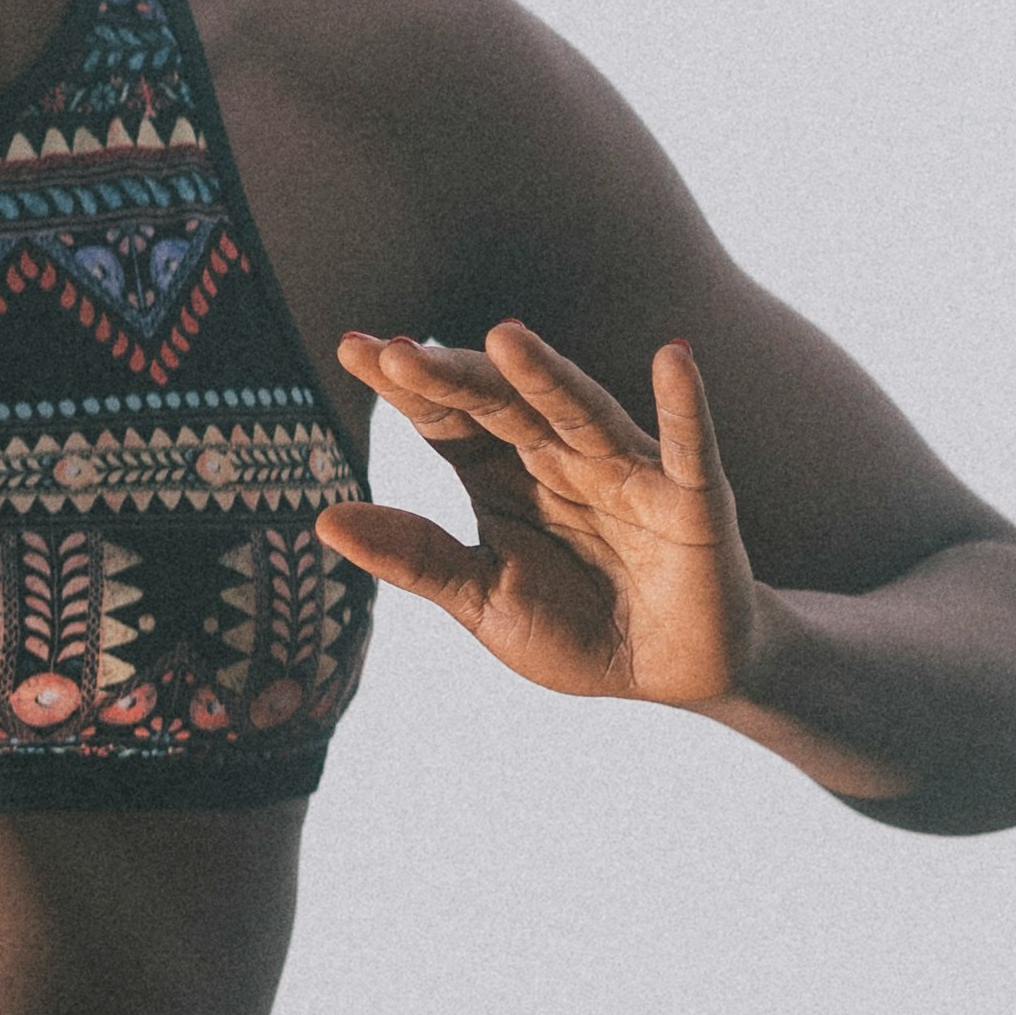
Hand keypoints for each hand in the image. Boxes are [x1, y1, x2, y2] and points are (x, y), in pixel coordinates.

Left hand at [322, 325, 763, 716]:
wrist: (665, 676)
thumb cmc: (573, 629)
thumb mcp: (483, 599)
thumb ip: (415, 557)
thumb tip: (323, 520)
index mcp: (503, 475)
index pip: (447, 419)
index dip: (405, 387)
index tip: (351, 348)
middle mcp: (560, 457)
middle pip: (501, 405)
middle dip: (452, 378)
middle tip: (394, 352)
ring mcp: (627, 471)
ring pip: (580, 412)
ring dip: (546, 375)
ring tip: (503, 338)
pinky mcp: (692, 500)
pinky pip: (687, 447)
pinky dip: (684, 406)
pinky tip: (674, 358)